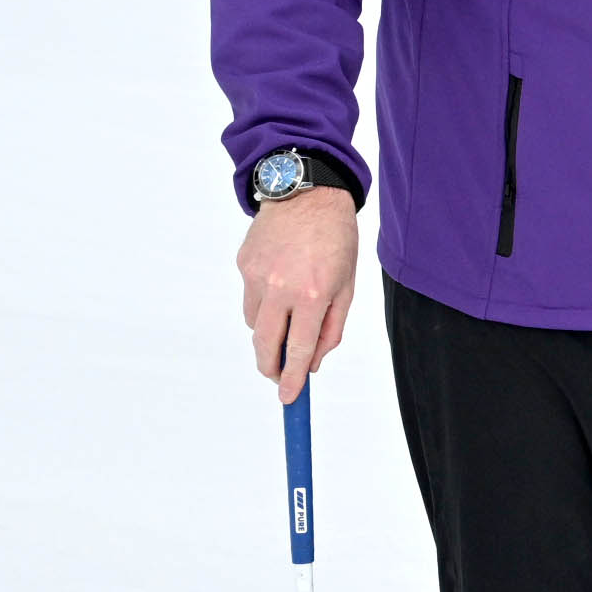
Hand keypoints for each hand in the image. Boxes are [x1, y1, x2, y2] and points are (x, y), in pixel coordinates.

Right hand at [239, 187, 358, 400]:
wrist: (307, 193)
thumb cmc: (336, 239)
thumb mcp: (347, 286)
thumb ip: (332, 328)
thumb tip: (314, 363)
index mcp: (313, 294)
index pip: (299, 349)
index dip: (294, 378)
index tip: (289, 398)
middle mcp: (281, 287)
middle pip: (265, 344)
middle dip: (270, 367)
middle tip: (278, 376)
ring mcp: (257, 276)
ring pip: (254, 323)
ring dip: (268, 332)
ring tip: (287, 316)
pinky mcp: (243, 264)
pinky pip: (250, 297)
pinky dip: (263, 302)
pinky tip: (279, 284)